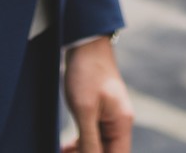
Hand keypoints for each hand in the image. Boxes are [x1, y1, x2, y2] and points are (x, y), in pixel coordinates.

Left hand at [61, 37, 132, 152]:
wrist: (86, 44)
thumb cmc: (87, 73)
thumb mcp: (84, 110)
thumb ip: (89, 141)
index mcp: (122, 124)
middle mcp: (120, 124)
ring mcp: (111, 119)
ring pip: (100, 147)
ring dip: (83, 152)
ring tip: (63, 150)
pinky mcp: (100, 113)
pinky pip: (94, 136)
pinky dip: (82, 144)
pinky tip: (67, 146)